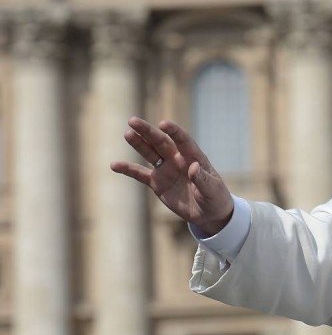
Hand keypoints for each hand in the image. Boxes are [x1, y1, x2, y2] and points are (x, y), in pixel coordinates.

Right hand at [110, 116, 233, 235]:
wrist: (208, 213)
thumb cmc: (215, 197)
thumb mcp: (212, 189)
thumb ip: (202, 179)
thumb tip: (193, 167)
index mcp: (194, 157)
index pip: (183, 140)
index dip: (174, 132)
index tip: (163, 124)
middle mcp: (177, 160)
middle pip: (161, 142)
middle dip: (148, 132)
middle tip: (133, 121)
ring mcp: (166, 170)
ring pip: (150, 153)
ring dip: (138, 144)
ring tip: (127, 133)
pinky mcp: (157, 183)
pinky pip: (140, 174)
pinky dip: (128, 170)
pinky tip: (114, 165)